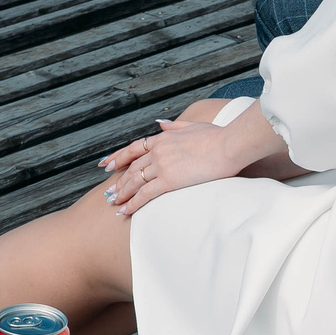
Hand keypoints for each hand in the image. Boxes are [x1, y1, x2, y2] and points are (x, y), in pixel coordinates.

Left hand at [99, 118, 252, 215]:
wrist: (228, 145)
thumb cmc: (217, 136)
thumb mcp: (193, 125)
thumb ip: (174, 126)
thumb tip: (160, 124)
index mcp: (163, 138)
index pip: (134, 149)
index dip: (119, 157)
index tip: (107, 164)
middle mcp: (157, 151)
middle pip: (132, 168)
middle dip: (119, 181)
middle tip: (110, 192)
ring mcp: (162, 165)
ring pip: (134, 182)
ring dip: (122, 194)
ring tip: (114, 204)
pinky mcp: (169, 180)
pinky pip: (144, 194)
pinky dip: (132, 204)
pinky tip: (125, 211)